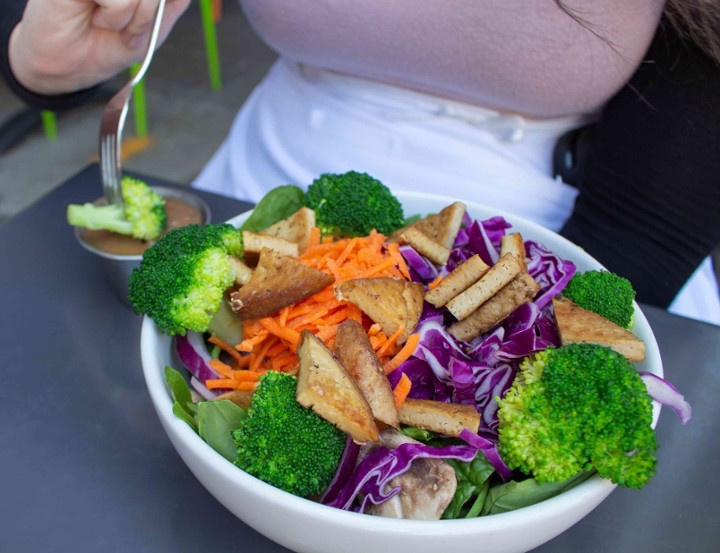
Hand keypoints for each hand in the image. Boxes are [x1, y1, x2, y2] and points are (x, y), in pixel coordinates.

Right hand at [8, 0, 190, 94]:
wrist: (69, 66)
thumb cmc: (109, 43)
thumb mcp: (154, 28)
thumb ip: (172, 4)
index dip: (161, 7)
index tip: (149, 24)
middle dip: (152, 14)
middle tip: (130, 29)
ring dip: (136, 18)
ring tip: (110, 24)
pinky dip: (115, 16)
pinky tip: (96, 19)